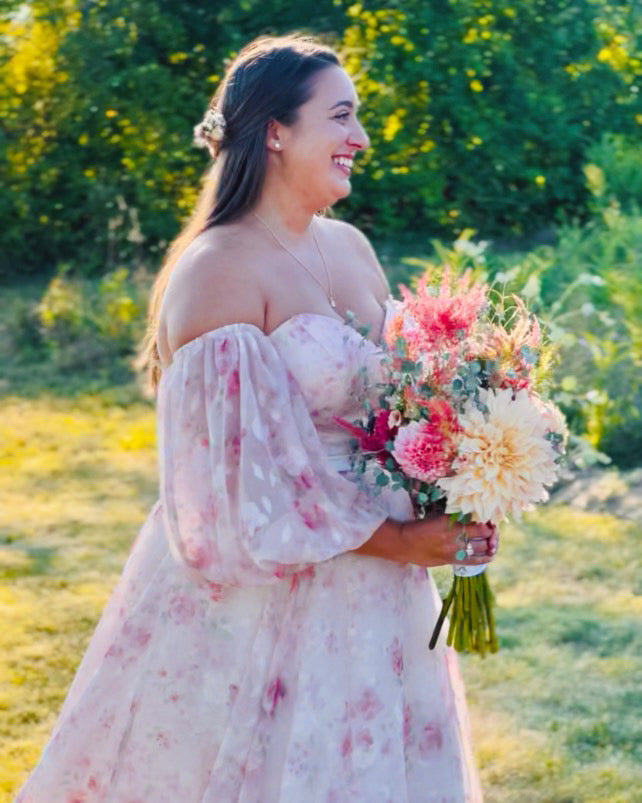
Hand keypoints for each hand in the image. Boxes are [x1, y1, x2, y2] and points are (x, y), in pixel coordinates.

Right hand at [354, 515, 498, 568]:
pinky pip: (475, 560)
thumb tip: (470, 515)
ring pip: (482, 548)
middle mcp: (455, 536)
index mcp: (452, 522)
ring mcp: (454, 550)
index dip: (488, 521)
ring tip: (491, 541)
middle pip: (484, 535)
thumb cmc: (419, 527)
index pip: (479, 522)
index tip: (489, 519)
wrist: (404, 544)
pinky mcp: (451, 560)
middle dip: (491, 533)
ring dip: (489, 544)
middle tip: (492, 530)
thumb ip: (454, 518)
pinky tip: (489, 554)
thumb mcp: (437, 517)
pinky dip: (484, 557)